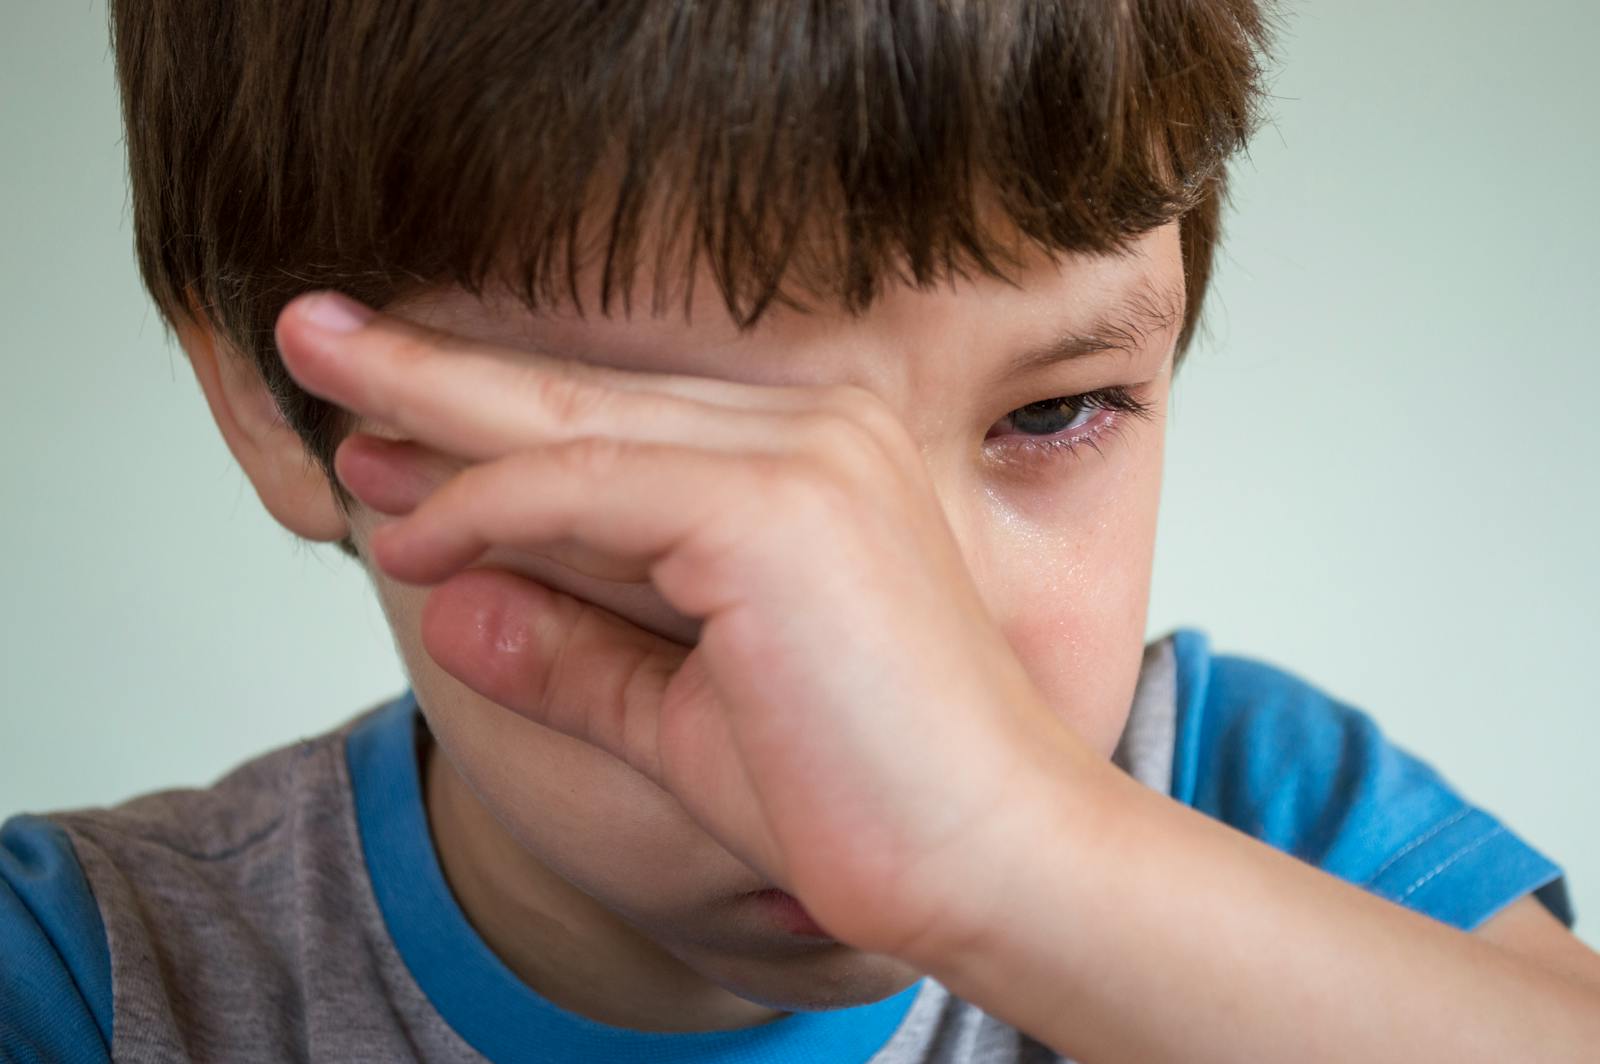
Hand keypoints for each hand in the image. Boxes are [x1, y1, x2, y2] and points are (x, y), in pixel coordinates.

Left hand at [275, 292, 1096, 964]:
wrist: (992, 862)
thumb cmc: (866, 796)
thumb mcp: (684, 717)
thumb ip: (577, 653)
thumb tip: (459, 610)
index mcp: (812, 463)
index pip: (619, 421)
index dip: (488, 419)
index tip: (386, 426)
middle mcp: (814, 430)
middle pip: (583, 393)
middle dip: (435, 369)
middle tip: (315, 334)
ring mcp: (802, 458)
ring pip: (572, 420)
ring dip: (432, 404)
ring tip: (319, 368)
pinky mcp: (777, 507)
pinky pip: (584, 488)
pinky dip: (486, 504)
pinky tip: (409, 528)